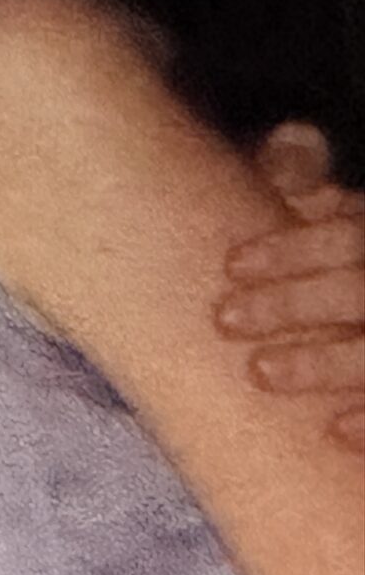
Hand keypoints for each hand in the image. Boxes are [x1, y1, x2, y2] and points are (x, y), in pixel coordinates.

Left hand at [219, 123, 364, 451]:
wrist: (364, 315)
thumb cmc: (352, 265)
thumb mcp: (354, 224)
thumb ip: (316, 187)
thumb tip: (286, 144)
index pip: (353, 235)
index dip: (292, 247)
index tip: (230, 266)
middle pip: (362, 288)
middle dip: (293, 303)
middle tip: (224, 321)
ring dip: (325, 363)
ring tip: (259, 374)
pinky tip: (332, 430)